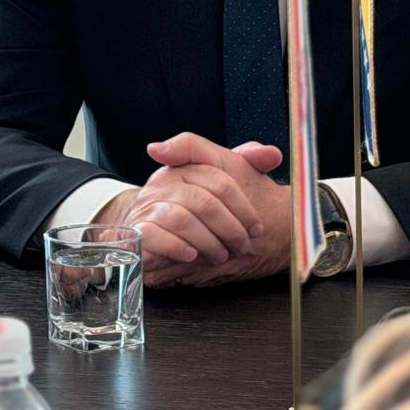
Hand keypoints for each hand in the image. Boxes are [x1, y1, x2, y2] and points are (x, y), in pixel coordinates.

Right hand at [98, 131, 271, 282]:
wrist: (148, 231)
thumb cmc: (191, 208)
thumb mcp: (220, 181)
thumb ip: (247, 162)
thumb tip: (272, 154)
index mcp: (185, 167)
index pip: (218, 178)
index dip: (243, 207)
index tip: (256, 227)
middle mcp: (163, 182)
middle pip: (203, 201)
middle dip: (229, 229)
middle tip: (242, 247)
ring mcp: (148, 205)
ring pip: (180, 219)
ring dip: (208, 242)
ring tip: (220, 255)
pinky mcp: (136, 230)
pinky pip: (155, 234)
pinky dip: (177, 247)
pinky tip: (191, 256)